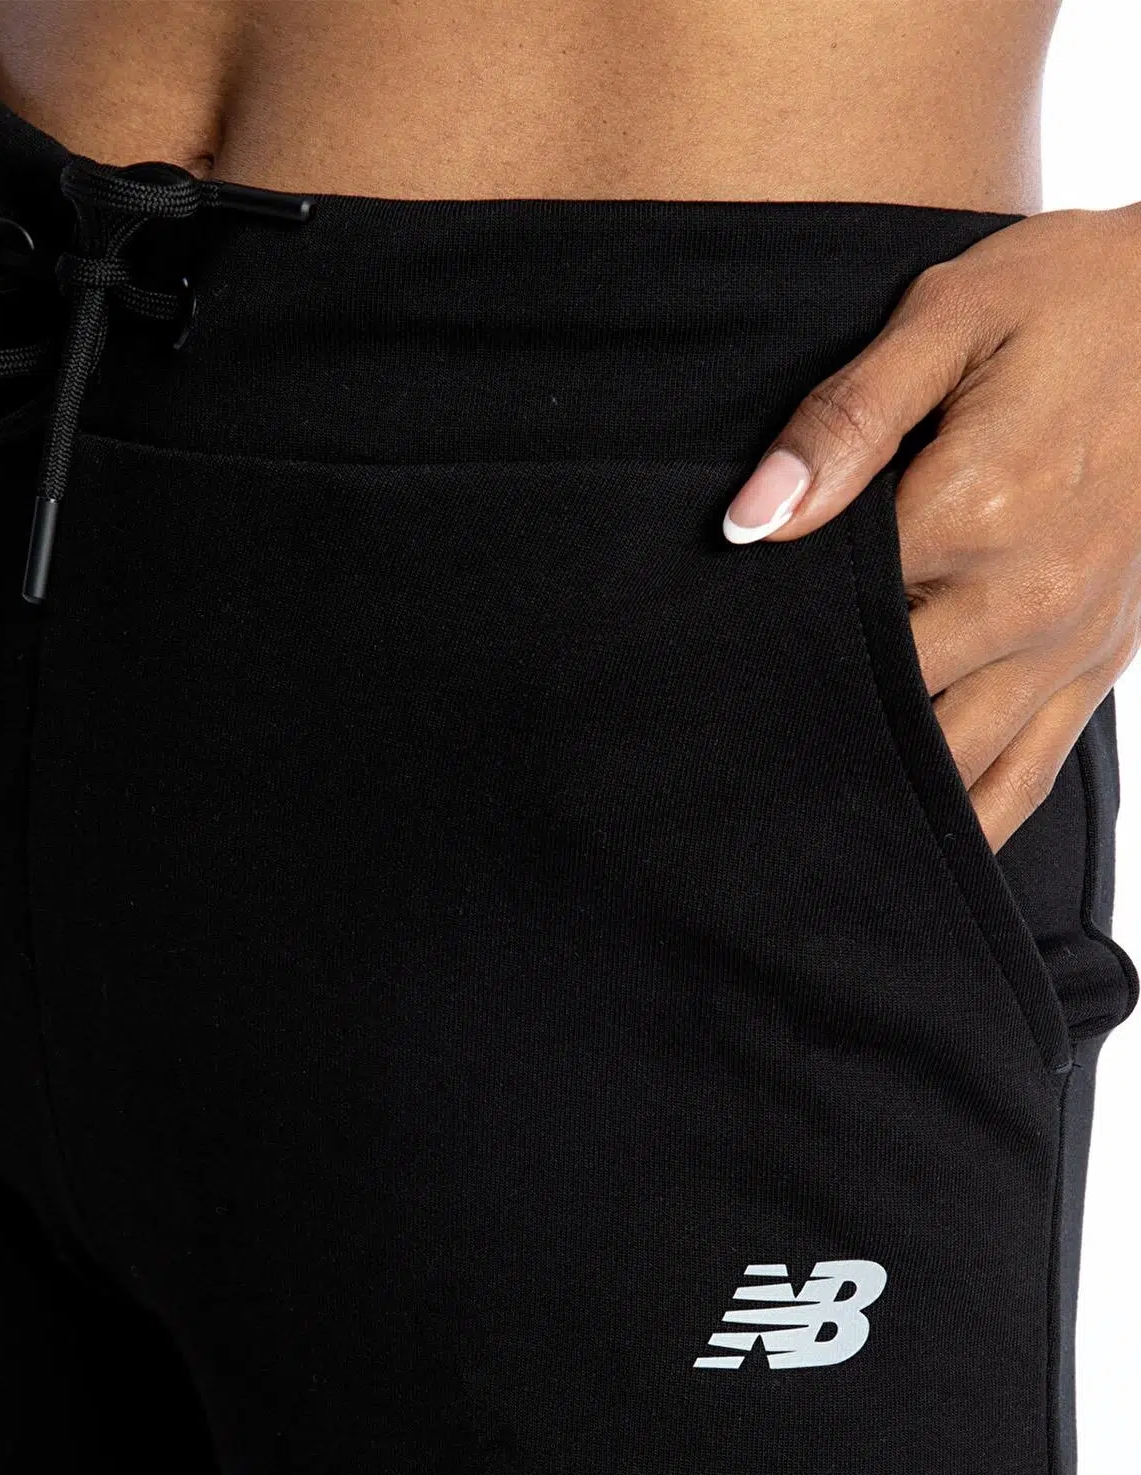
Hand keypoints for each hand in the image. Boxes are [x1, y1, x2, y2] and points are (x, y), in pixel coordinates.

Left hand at [722, 206, 1140, 850]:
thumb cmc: (1069, 302)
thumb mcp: (950, 318)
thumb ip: (844, 422)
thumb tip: (752, 520)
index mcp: (975, 513)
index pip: (835, 620)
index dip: (762, 647)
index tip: (700, 669)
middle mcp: (1026, 601)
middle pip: (882, 708)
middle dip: (803, 732)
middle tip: (718, 767)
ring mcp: (1068, 645)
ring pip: (951, 770)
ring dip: (871, 796)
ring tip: (786, 829)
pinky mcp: (1097, 665)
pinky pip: (1025, 778)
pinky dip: (964, 824)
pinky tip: (902, 848)